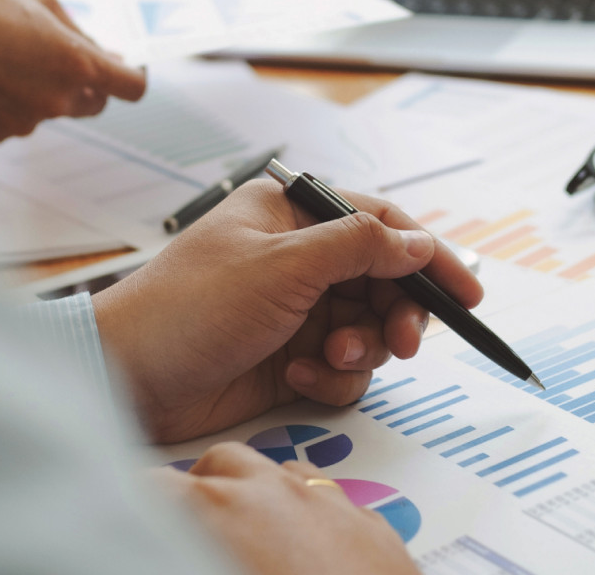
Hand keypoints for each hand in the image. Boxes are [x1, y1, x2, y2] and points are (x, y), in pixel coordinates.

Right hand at [0, 0, 146, 142]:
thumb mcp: (42, 2)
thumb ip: (80, 34)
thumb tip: (105, 54)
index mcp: (77, 64)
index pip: (132, 89)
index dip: (132, 79)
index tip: (124, 71)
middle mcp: (57, 100)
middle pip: (94, 104)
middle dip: (87, 85)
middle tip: (58, 60)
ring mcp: (25, 123)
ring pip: (50, 111)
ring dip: (40, 92)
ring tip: (1, 59)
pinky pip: (14, 122)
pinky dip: (6, 105)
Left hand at [94, 179, 482, 442]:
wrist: (129, 378)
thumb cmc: (191, 306)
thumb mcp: (282, 266)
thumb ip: (358, 248)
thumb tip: (417, 241)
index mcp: (291, 215)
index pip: (379, 224)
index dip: (426, 255)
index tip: (466, 294)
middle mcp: (298, 257)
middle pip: (381, 280)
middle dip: (396, 313)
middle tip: (401, 343)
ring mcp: (295, 308)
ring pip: (367, 326)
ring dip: (361, 347)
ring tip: (329, 358)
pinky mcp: (290, 355)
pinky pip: (342, 364)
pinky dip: (333, 375)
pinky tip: (302, 377)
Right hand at [158, 442, 418, 574]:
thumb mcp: (213, 564)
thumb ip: (185, 554)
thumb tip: (165, 551)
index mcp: (221, 510)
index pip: (156, 486)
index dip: (138, 504)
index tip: (132, 523)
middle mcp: (273, 491)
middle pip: (220, 464)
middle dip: (198, 488)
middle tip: (188, 527)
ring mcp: (327, 500)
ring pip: (276, 471)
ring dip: (255, 493)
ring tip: (248, 535)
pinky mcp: (369, 522)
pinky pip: (326, 497)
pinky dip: (305, 511)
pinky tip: (306, 548)